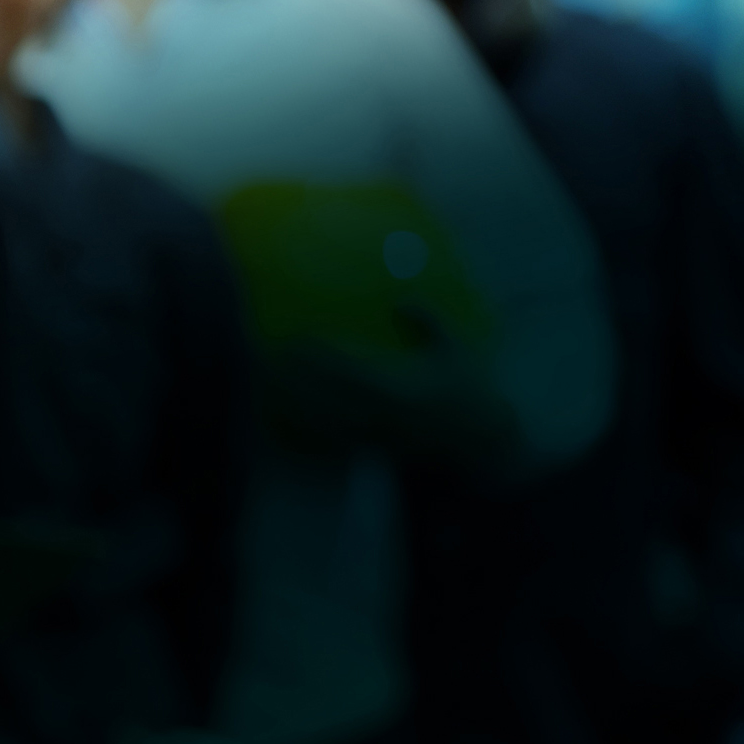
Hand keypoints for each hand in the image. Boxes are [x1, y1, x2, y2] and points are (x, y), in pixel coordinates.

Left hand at [260, 329, 516, 472]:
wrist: (478, 442)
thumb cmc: (468, 391)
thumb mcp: (456, 351)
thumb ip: (428, 323)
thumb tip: (402, 298)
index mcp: (396, 389)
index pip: (346, 369)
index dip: (317, 355)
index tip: (295, 338)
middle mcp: (377, 413)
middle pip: (323, 396)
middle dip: (292, 380)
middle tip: (264, 358)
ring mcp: (371, 433)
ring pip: (321, 420)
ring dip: (291, 403)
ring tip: (265, 384)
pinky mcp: (370, 446)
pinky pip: (331, 438)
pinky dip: (306, 428)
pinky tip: (284, 416)